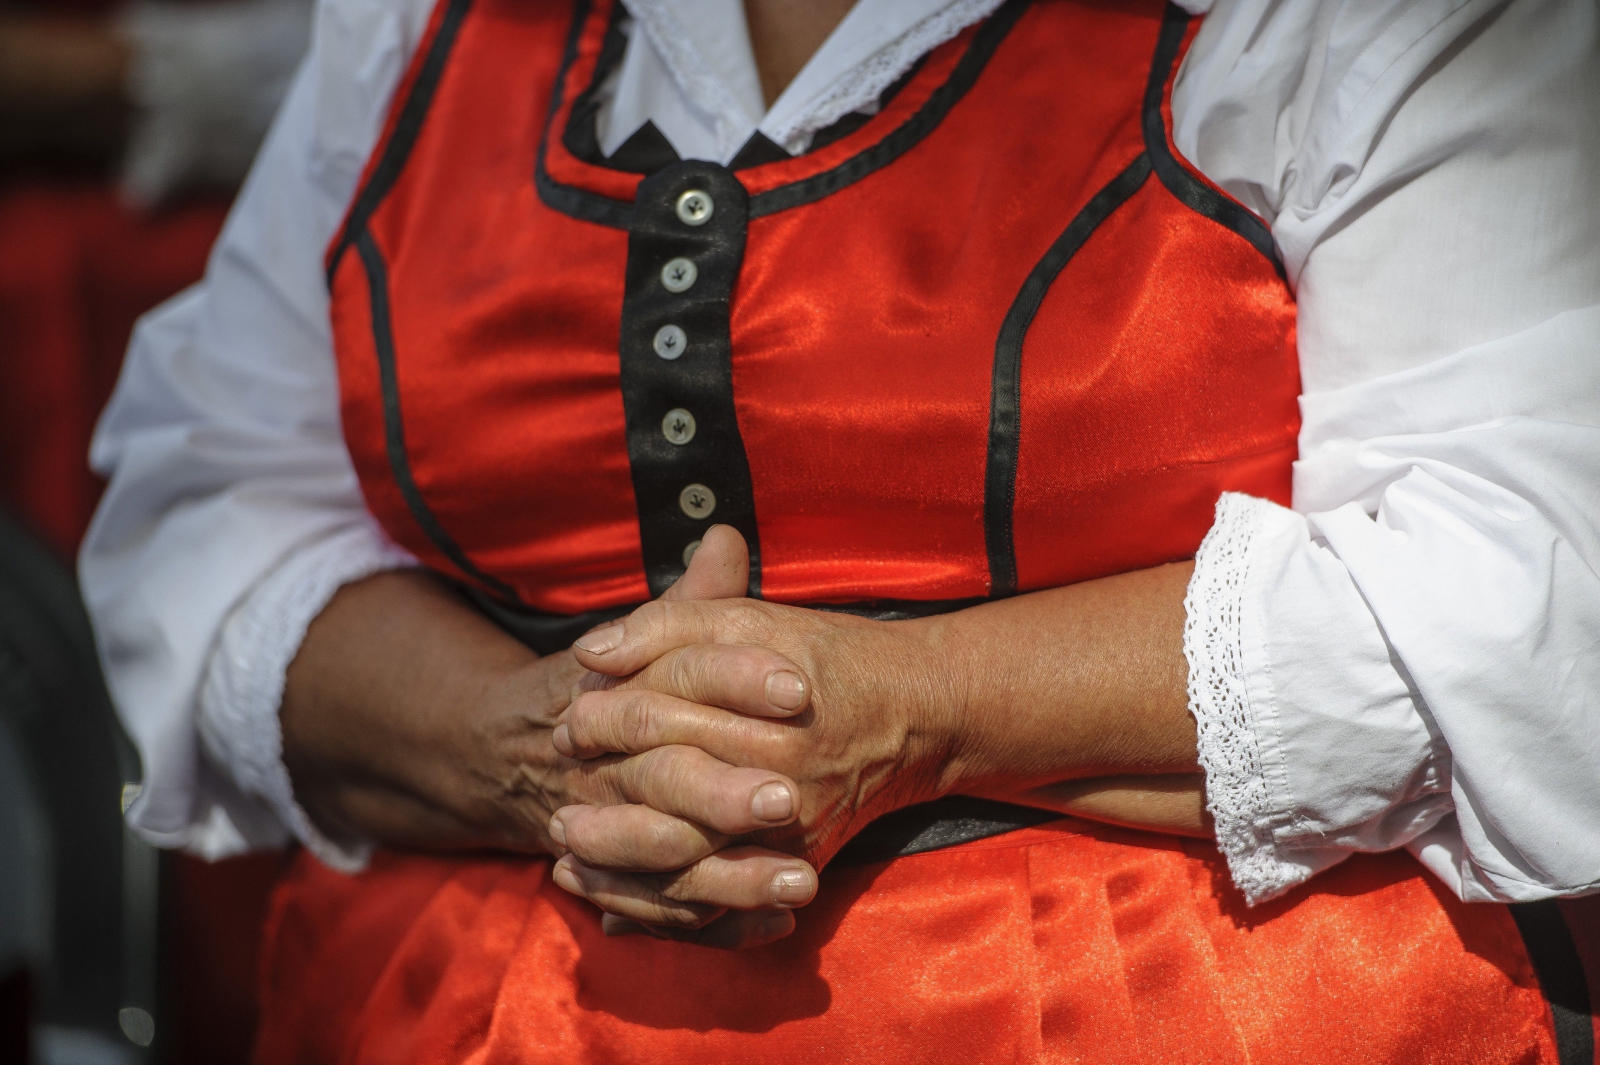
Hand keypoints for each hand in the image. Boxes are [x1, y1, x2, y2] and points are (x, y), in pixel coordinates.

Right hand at [281, 529, 821, 947]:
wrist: (497, 754)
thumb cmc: (597, 687)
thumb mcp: (639, 638)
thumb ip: (691, 600)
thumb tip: (729, 535)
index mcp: (615, 688)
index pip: (677, 673)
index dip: (736, 677)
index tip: (799, 685)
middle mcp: (604, 761)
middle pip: (663, 774)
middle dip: (725, 791)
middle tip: (793, 796)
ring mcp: (602, 825)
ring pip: (662, 856)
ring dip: (732, 876)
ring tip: (803, 883)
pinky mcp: (611, 876)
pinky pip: (658, 909)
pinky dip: (714, 925)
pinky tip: (775, 930)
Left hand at [548, 533, 1207, 940]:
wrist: (919, 712)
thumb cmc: (826, 656)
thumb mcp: (748, 619)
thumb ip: (670, 621)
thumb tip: (591, 649)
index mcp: (760, 708)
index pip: (662, 718)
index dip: (605, 720)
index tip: (563, 719)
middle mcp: (778, 777)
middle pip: (672, 801)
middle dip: (608, 811)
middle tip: (554, 813)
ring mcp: (792, 831)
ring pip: (694, 866)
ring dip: (627, 871)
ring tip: (569, 862)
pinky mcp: (802, 866)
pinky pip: (729, 907)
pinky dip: (671, 914)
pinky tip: (620, 908)